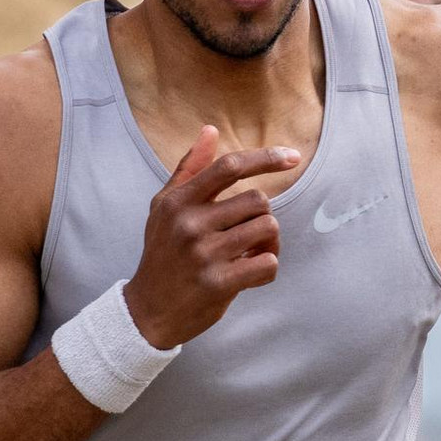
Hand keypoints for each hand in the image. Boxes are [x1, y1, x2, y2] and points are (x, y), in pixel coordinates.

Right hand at [124, 125, 299, 348]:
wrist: (148, 310)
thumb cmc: (162, 253)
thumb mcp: (164, 207)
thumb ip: (188, 169)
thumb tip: (210, 130)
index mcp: (179, 201)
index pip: (229, 166)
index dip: (265, 157)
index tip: (292, 156)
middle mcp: (190, 223)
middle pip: (258, 200)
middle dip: (262, 215)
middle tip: (249, 231)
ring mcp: (204, 254)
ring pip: (268, 229)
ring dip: (268, 240)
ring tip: (251, 250)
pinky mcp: (218, 283)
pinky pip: (268, 263)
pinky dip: (267, 266)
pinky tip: (251, 271)